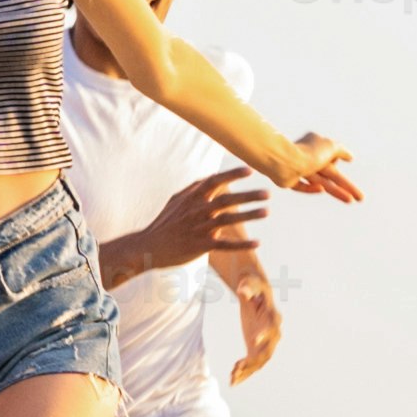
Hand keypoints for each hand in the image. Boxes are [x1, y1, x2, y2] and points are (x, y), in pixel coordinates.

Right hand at [124, 172, 270, 276]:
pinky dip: (241, 244)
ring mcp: (199, 228)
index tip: (250, 170)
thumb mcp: (177, 201)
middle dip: (248, 196)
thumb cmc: (165, 222)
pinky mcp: (200, 246)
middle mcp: (197, 210)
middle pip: (226, 200)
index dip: (232, 175)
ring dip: (249, 215)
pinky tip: (257, 243)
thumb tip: (211, 177)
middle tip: (268, 193)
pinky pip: (224, 245)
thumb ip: (195, 189)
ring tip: (266, 211)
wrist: (149, 246)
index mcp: (192, 198)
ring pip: (228, 220)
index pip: (214, 181)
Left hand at [229, 271, 283, 383]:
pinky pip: (253, 363)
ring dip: (247, 371)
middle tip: (239, 368)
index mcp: (272, 316)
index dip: (265, 334)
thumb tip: (242, 289)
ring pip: (260, 361)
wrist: (256, 292)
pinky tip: (232, 379)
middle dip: (254, 360)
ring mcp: (267, 342)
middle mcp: (274, 332)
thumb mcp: (250, 284)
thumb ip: (247, 288)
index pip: (272, 326)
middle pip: (267, 349)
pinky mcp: (258, 347)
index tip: (254, 341)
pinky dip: (244, 372)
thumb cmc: (253, 287)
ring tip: (233, 378)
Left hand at [269, 128, 359, 203]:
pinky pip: (303, 186)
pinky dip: (312, 189)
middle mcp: (308, 156)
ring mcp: (299, 169)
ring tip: (350, 201)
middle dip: (347, 186)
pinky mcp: (289, 180)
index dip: (339, 160)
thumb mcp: (331, 146)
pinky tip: (321, 190)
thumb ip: (342, 151)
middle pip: (332, 175)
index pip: (333, 157)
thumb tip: (350, 157)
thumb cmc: (309, 152)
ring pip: (321, 182)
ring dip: (336, 192)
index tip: (344, 160)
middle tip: (361, 198)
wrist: (283, 161)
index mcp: (317, 144)